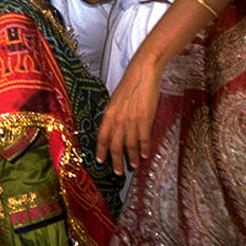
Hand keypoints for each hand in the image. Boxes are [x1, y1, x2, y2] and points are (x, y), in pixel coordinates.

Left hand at [96, 56, 161, 174]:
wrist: (143, 72)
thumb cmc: (129, 84)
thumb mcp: (116, 100)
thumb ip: (114, 115)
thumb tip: (114, 129)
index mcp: (109, 114)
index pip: (102, 137)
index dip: (101, 151)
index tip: (100, 161)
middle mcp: (118, 119)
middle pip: (115, 146)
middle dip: (116, 161)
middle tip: (118, 172)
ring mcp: (132, 120)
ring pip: (130, 145)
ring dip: (131, 158)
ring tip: (133, 166)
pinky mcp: (145, 119)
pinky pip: (143, 139)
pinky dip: (144, 149)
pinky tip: (144, 155)